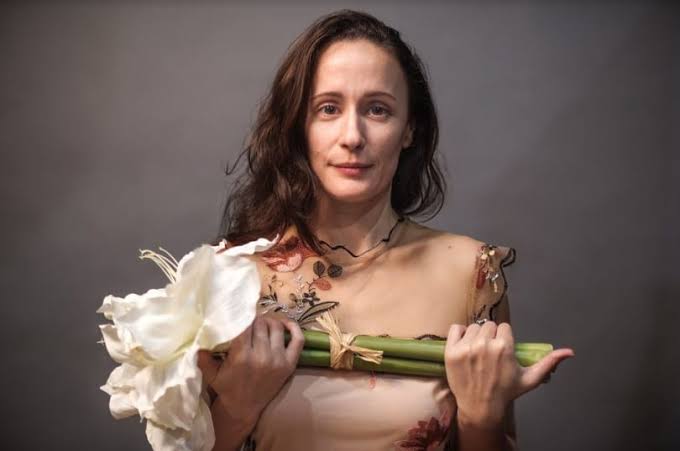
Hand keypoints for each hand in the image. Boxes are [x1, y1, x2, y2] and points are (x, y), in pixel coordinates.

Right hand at [197, 314, 304, 421]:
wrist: (244, 409)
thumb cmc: (226, 388)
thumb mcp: (210, 373)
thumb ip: (203, 355)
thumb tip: (199, 333)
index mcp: (241, 356)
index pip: (245, 325)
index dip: (242, 316)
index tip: (239, 313)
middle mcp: (262, 356)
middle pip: (261, 324)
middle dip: (254, 318)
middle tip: (249, 319)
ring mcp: (278, 360)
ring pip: (277, 327)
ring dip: (269, 321)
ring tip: (262, 322)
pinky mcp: (290, 364)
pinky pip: (298, 340)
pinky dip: (294, 328)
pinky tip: (285, 323)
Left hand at [444, 321, 573, 426]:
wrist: (481, 408)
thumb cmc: (506, 392)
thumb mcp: (530, 378)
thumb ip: (549, 362)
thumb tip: (569, 352)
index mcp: (505, 347)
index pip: (504, 327)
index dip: (504, 338)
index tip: (502, 350)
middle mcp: (485, 344)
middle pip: (488, 326)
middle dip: (491, 336)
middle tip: (490, 353)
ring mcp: (466, 347)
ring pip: (473, 327)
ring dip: (475, 336)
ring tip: (478, 353)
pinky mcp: (451, 351)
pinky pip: (455, 328)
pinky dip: (459, 334)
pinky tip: (464, 346)